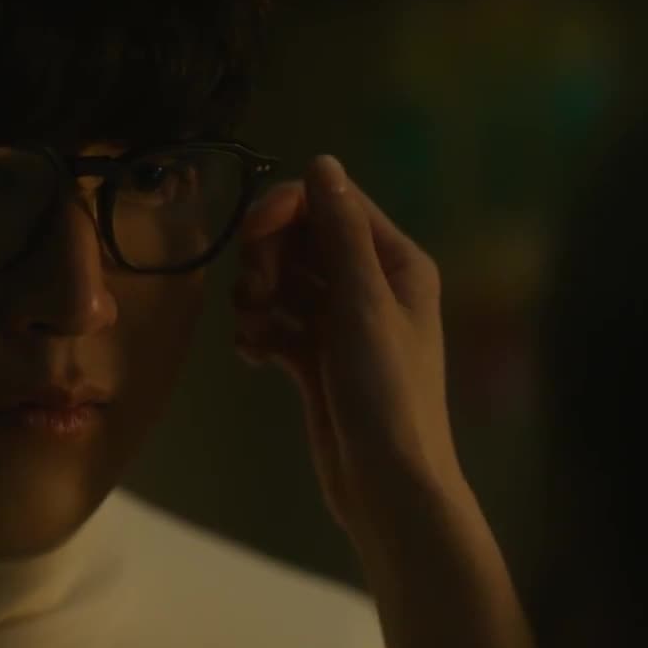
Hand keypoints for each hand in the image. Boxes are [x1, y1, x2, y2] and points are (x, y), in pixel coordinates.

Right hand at [233, 155, 462, 535]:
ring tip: (253, 331)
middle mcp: (369, 285)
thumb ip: (341, 234)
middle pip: (302, 239)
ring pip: (284, 282)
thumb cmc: (386, 391)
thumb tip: (322, 162)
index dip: (287, 209)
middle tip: (255, 293)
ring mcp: (340, 323)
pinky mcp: (316, 359)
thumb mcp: (363, 305)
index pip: (332, 204)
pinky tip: (253, 358)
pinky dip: (259, 333)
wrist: (387, 485)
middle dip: (268, 257)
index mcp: (395, 263)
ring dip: (258, 297)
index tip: (251, 235)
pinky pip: (277, 325)